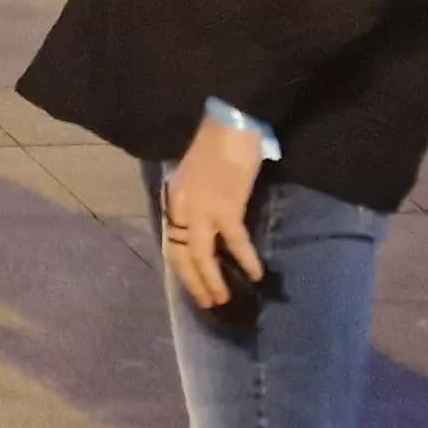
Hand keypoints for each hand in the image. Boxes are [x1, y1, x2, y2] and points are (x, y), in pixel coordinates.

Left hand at [160, 118, 271, 310]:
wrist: (230, 123)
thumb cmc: (216, 146)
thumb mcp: (194, 177)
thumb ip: (195, 202)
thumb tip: (206, 227)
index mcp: (174, 201)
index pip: (172, 244)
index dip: (182, 270)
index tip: (192, 288)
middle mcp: (182, 210)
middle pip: (182, 256)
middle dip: (194, 283)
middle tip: (208, 303)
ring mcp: (202, 210)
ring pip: (202, 256)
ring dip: (213, 280)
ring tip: (224, 298)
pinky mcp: (226, 207)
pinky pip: (234, 241)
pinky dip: (245, 260)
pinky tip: (255, 274)